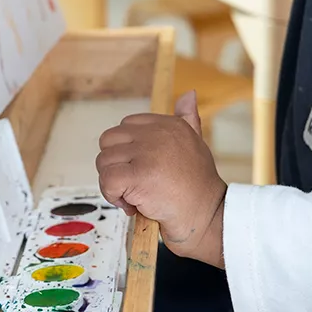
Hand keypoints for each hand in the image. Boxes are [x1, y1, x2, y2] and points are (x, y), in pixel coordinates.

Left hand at [96, 91, 227, 267]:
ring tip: (136, 198)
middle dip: (115, 166)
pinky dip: (113, 196)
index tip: (142, 171)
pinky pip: (107, 180)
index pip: (125, 127)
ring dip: (114, 185)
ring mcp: (148, 153)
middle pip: (108, 142)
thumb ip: (187, 119)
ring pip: (104, 162)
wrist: (207, 218)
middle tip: (134, 186)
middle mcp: (158, 134)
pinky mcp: (139, 175)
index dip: (127, 152)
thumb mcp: (195, 144)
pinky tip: (133, 206)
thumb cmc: (198, 187)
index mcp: (169, 124)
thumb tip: (188, 93)